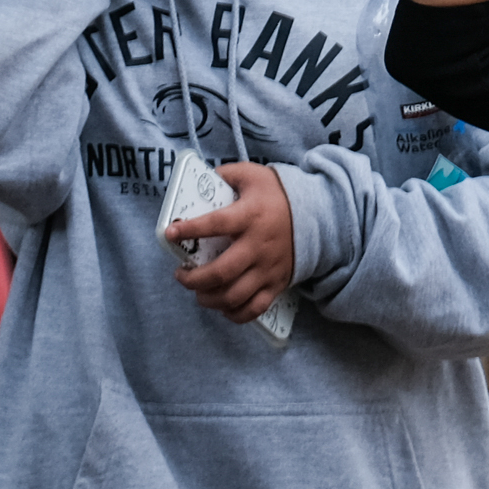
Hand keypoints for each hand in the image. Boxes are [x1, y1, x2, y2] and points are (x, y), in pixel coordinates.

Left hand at [169, 163, 296, 321]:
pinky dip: (234, 314)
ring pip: (234, 295)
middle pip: (222, 272)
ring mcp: (268, 268)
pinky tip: (222, 306)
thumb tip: (198, 180)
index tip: (169, 233)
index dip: (190, 229)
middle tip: (181, 275)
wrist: (318, 214)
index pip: (216, 224)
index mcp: (250, 216)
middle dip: (193, 279)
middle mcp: (258, 246)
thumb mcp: (252, 175)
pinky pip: (254, 309)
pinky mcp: (276, 283)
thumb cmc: (277, 195)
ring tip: (199, 292)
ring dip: (209, 299)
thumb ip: (225, 175)